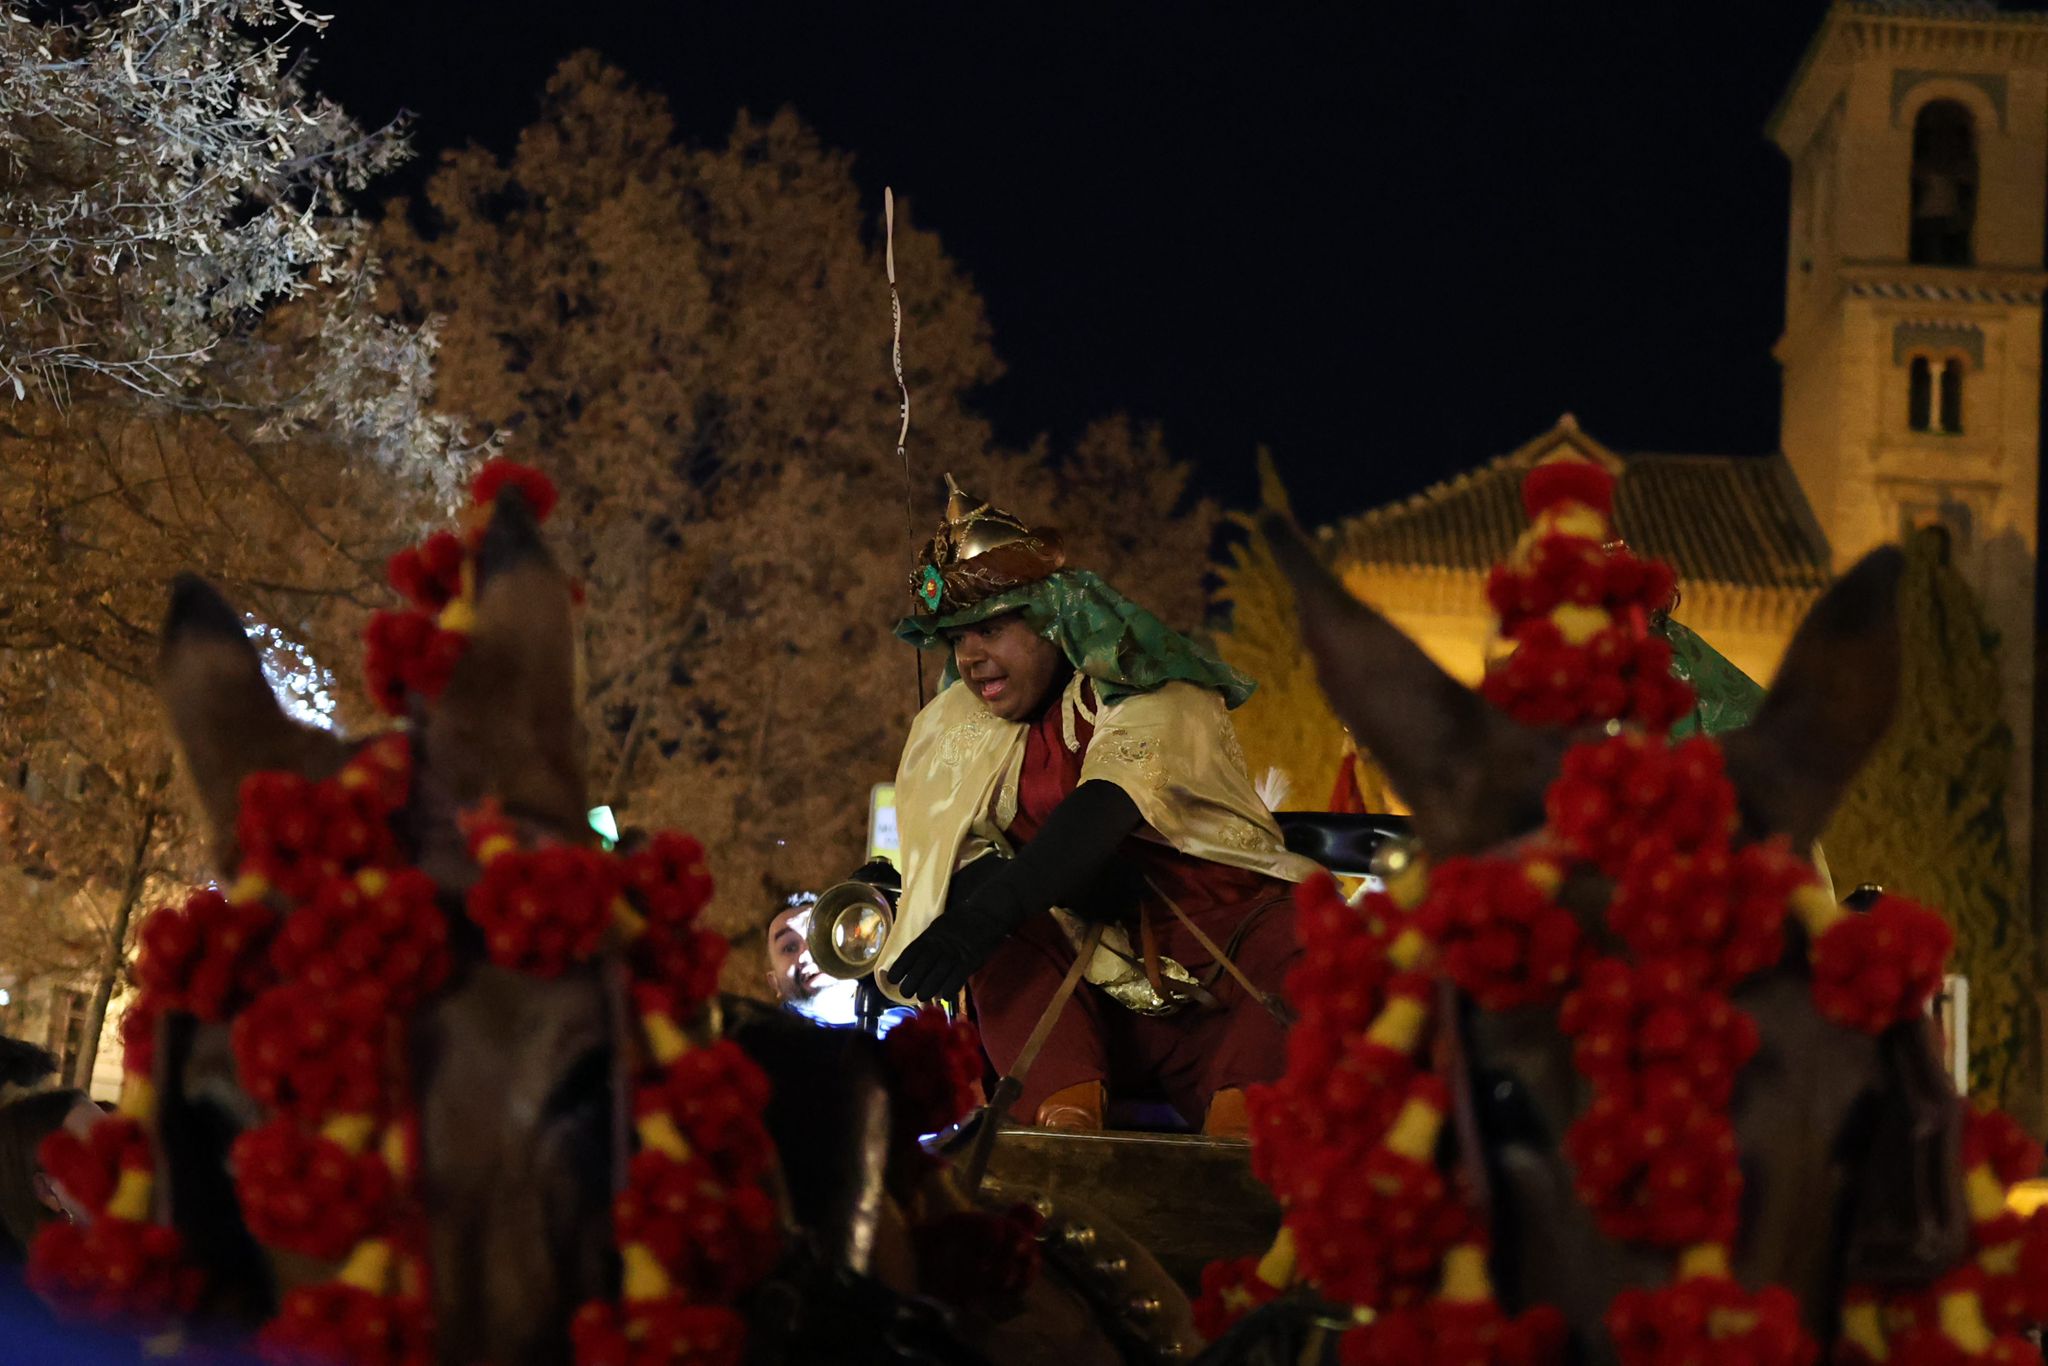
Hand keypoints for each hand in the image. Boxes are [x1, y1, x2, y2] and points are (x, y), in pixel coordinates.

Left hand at [888, 891, 1027, 1000]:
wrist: (987, 911)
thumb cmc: (962, 920)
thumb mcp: (940, 926)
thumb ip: (929, 941)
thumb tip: (915, 959)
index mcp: (931, 935)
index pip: (911, 952)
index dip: (901, 966)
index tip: (892, 978)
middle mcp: (941, 944)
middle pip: (923, 965)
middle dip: (912, 981)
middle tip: (905, 993)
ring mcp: (956, 952)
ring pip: (938, 973)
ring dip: (928, 987)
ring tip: (921, 997)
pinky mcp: (972, 959)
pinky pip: (958, 976)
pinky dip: (950, 987)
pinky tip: (944, 996)